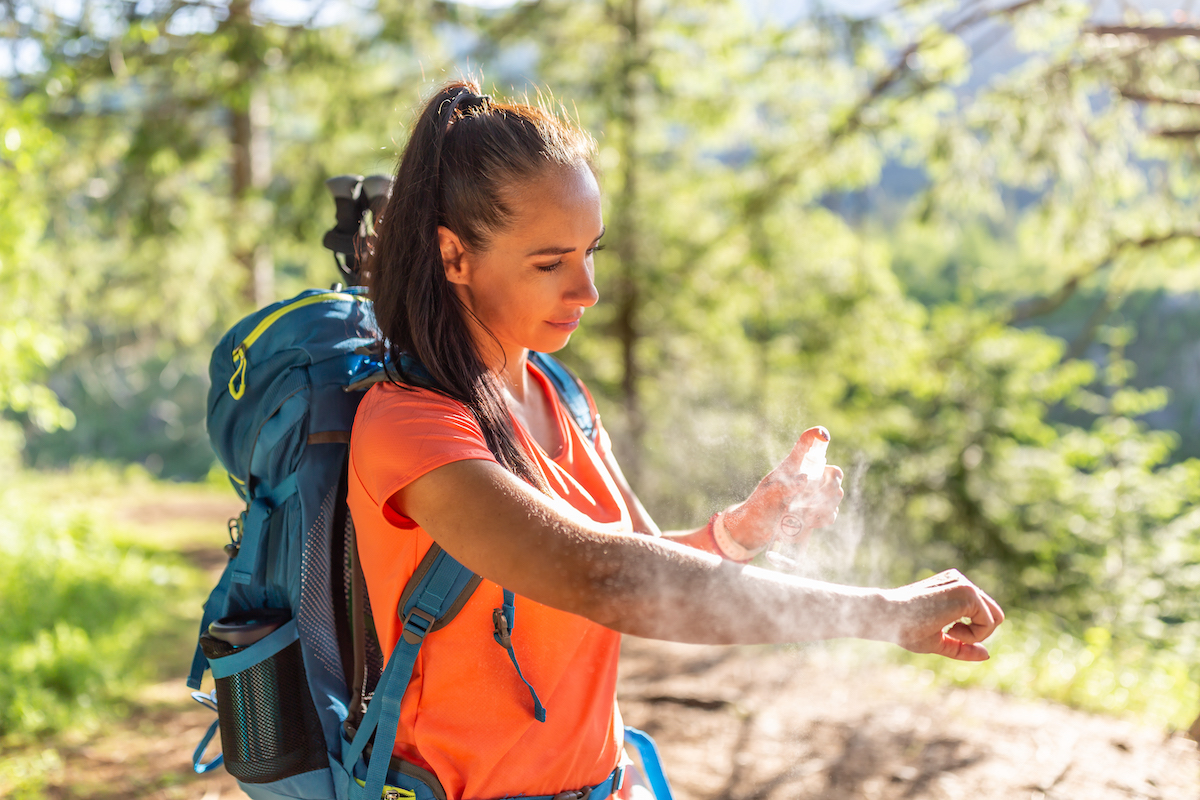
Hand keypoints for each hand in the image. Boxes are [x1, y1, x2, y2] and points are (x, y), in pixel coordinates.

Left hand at [722, 426, 843, 550]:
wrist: (755, 532)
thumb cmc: (757, 508)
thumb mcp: (766, 496)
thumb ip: (783, 487)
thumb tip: (805, 479)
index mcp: (792, 467)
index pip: (806, 444)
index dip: (816, 436)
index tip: (824, 436)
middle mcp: (807, 477)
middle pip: (834, 472)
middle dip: (828, 487)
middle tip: (809, 497)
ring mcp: (814, 495)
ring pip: (836, 494)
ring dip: (822, 506)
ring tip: (801, 513)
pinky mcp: (817, 512)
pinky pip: (832, 513)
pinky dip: (822, 518)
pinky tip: (807, 522)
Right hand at [881, 569, 1004, 661]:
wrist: (886, 617)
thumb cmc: (904, 628)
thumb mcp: (938, 640)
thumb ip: (962, 646)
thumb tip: (987, 654)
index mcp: (953, 586)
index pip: (981, 613)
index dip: (970, 633)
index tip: (946, 633)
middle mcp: (961, 581)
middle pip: (993, 615)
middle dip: (977, 632)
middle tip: (949, 634)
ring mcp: (965, 585)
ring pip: (994, 619)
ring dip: (975, 634)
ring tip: (947, 631)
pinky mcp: (967, 593)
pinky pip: (988, 622)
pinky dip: (973, 635)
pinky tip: (948, 630)